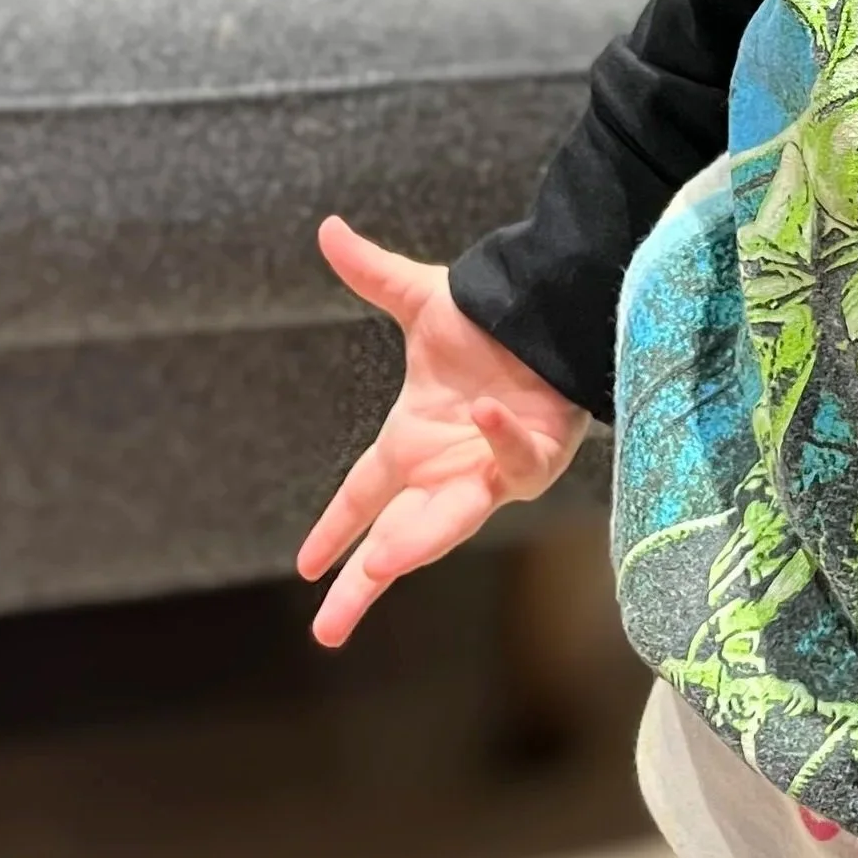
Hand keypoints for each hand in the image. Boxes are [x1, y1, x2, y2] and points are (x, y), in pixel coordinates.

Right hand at [296, 216, 589, 645]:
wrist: (552, 308)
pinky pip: (516, 459)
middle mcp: (446, 467)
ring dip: (419, 541)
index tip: (305, 567)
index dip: (334, 532)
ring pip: (449, 521)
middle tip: (328, 628)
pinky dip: (500, 438)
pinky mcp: (535, 454)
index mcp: (412, 441)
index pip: (362, 498)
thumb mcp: (422, 298)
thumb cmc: (489, 316)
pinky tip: (486, 414)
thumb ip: (373, 274)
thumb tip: (328, 228)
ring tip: (384, 564)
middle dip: (364, 581)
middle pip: (396, 536)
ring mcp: (490, 468)